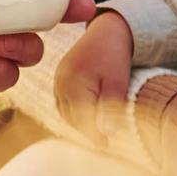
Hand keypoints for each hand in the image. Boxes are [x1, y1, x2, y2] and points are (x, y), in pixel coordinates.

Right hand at [57, 11, 134, 148]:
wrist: (107, 30)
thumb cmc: (115, 56)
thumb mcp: (119, 82)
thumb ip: (111, 107)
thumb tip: (106, 133)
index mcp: (74, 86)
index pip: (82, 121)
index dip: (94, 136)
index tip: (107, 144)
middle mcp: (61, 85)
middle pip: (72, 118)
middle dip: (87, 131)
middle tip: (103, 142)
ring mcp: (58, 81)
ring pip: (66, 112)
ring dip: (80, 123)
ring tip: (97, 131)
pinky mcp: (59, 79)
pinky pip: (64, 103)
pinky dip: (74, 112)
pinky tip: (88, 115)